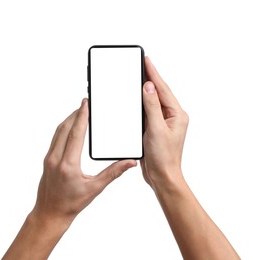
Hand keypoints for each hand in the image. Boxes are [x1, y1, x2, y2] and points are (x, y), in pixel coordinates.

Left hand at [3, 98, 136, 259]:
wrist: (50, 213)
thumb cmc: (71, 204)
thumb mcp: (95, 188)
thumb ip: (113, 173)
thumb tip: (129, 163)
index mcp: (68, 164)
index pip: (75, 133)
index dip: (82, 116)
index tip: (86, 104)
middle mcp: (56, 158)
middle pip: (65, 128)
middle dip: (75, 113)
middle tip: (85, 103)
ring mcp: (49, 158)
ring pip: (58, 131)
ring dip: (69, 119)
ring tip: (80, 111)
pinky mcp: (47, 159)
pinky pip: (55, 138)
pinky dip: (64, 127)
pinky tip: (70, 126)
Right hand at [140, 57, 188, 190]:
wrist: (161, 176)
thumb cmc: (163, 157)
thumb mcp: (157, 129)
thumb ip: (152, 107)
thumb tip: (149, 87)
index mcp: (176, 114)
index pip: (163, 89)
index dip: (154, 73)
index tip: (146, 60)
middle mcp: (171, 116)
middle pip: (159, 93)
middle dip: (150, 78)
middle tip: (142, 64)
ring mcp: (163, 122)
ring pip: (152, 101)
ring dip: (145, 90)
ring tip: (139, 76)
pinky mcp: (154, 128)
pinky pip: (148, 111)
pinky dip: (141, 103)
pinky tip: (136, 98)